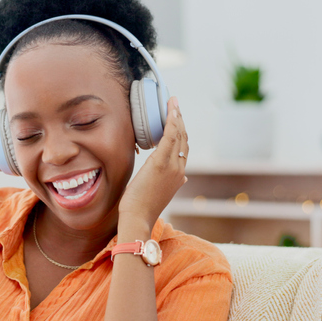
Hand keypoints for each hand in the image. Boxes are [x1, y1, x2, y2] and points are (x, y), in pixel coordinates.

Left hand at [118, 96, 187, 231]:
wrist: (138, 218)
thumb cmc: (143, 208)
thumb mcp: (160, 193)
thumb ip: (171, 183)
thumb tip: (183, 178)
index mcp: (179, 176)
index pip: (183, 149)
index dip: (181, 133)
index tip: (177, 120)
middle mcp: (180, 169)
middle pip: (183, 139)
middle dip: (180, 120)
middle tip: (174, 105)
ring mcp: (172, 166)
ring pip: (178, 135)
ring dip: (176, 116)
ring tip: (172, 102)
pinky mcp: (161, 162)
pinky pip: (170, 136)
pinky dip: (172, 120)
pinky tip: (171, 109)